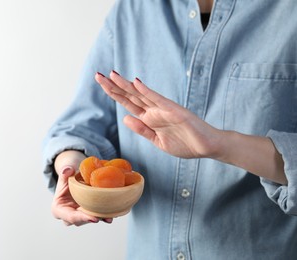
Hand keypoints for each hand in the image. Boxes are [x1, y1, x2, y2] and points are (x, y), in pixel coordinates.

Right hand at [52, 150, 112, 225]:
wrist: (72, 183)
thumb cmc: (66, 181)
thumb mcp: (63, 177)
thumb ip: (64, 174)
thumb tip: (67, 170)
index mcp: (59, 210)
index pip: (70, 216)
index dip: (82, 218)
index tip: (94, 218)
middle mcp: (69, 217)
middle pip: (81, 220)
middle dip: (93, 219)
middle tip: (104, 218)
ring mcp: (79, 217)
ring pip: (90, 219)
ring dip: (100, 218)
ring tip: (110, 217)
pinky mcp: (88, 215)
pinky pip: (96, 216)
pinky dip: (104, 215)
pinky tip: (112, 214)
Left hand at [95, 71, 286, 183]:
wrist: (207, 147)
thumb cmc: (185, 144)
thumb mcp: (157, 141)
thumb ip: (142, 130)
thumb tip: (126, 118)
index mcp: (149, 118)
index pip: (128, 103)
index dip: (114, 94)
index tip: (102, 84)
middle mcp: (154, 110)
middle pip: (130, 96)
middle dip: (113, 86)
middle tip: (97, 75)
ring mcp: (163, 109)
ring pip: (141, 94)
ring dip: (126, 85)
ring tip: (112, 75)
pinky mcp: (174, 110)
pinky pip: (158, 99)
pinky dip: (147, 91)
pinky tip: (136, 82)